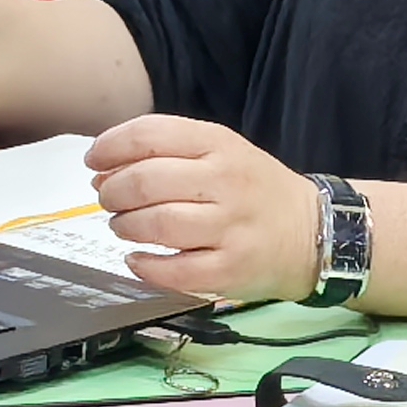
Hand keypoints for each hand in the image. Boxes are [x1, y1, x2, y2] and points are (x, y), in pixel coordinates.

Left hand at [84, 114, 320, 305]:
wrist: (313, 232)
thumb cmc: (255, 190)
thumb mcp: (222, 151)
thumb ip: (168, 152)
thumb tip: (103, 168)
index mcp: (220, 144)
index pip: (150, 135)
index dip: (110, 147)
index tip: (93, 161)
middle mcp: (226, 182)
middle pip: (146, 182)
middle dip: (112, 191)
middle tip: (108, 199)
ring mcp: (230, 228)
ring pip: (156, 224)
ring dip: (125, 226)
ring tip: (123, 226)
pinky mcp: (230, 270)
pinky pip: (173, 270)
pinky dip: (144, 265)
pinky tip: (138, 259)